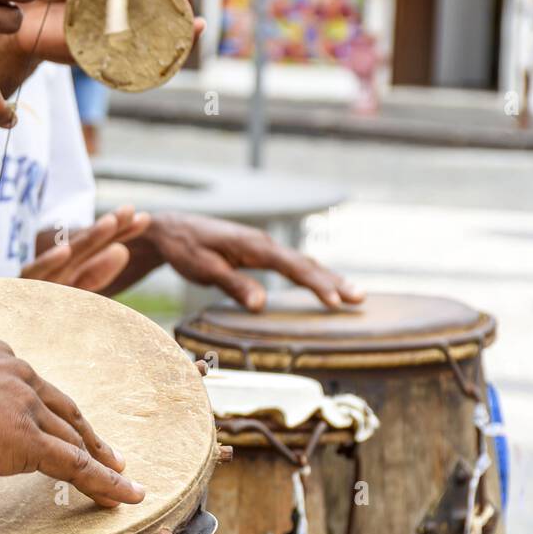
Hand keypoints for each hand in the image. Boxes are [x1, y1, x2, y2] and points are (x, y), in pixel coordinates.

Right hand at [0, 338, 143, 506]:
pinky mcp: (26, 441)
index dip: (55, 412)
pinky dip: (106, 484)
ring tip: (121, 483)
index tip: (64, 426)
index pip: (35, 389)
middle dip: (89, 436)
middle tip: (110, 457)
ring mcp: (25, 406)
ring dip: (102, 463)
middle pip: (65, 410)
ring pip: (76, 439)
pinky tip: (125, 497)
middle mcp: (18, 375)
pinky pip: (77, 466)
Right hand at [22, 205, 150, 290]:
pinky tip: (64, 249)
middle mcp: (51, 273)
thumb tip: (122, 250)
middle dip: (108, 230)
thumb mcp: (72, 295)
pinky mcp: (18, 292)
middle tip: (134, 213)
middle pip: (83, 247)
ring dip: (86, 240)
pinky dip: (48, 262)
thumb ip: (94, 275)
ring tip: (109, 224)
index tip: (144, 218)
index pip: (96, 249)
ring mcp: (35, 282)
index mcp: (66, 272)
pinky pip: (35, 278)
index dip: (119, 233)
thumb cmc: (34, 319)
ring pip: (63, 258)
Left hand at [135, 212, 365, 310]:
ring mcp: (262, 246)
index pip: (292, 266)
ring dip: (327, 277)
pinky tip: (322, 284)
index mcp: (254, 246)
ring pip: (301, 262)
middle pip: (305, 263)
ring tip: (352, 295)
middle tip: (360, 299)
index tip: (335, 302)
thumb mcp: (205, 269)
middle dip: (333, 281)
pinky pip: (291, 263)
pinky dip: (310, 274)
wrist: (172, 228)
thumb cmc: (186, 248)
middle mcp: (263, 243)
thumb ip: (233, 284)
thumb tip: (261, 305)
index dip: (316, 284)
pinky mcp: (257, 251)